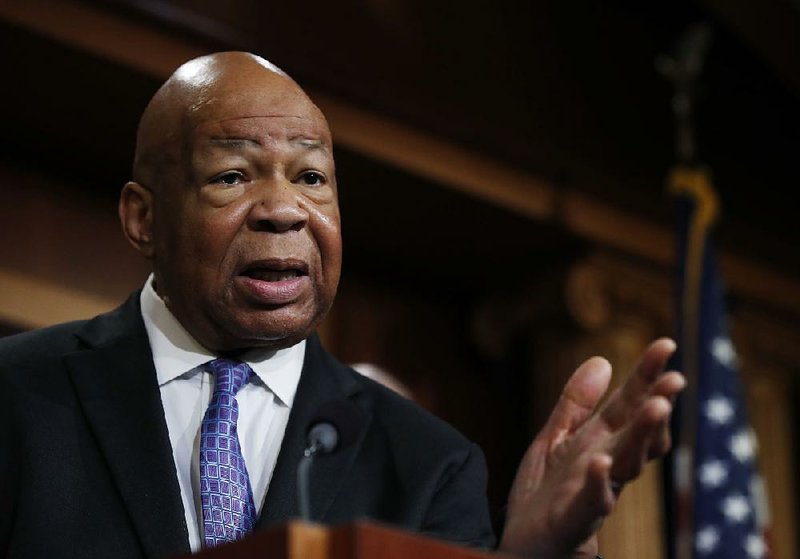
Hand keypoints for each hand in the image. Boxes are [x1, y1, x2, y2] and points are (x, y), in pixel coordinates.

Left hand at [498, 338, 684, 558]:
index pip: (629, 402)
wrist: (524, 542)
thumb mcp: (556, 437)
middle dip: (656, 406)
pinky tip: (600, 462)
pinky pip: (593, 499)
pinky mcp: (577, 516)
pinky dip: (600, 482)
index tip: (666, 345)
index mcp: (601, 440)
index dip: (647, 375)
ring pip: (628, 462)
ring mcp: (596, 489)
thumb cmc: (546, 491)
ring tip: (654, 407)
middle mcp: (607, 462)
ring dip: (642, 436)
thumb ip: (575, 403)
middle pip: (637, 432)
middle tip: (675, 380)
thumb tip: (603, 359)